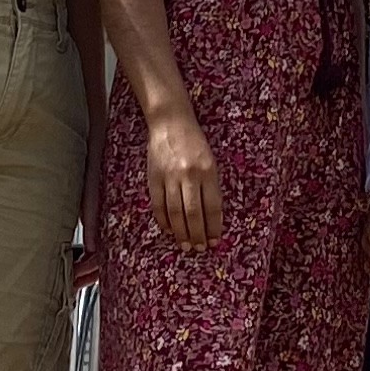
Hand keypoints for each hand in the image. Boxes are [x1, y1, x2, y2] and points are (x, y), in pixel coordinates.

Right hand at [142, 106, 221, 249]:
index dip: (214, 227)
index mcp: (207, 171)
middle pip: (193, 214)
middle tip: (200, 248)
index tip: (215, 241)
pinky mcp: (154, 178)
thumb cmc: (194, 142)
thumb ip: (210, 186)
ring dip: (181, 233)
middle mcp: (189, 175)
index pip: (212, 207)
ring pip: (176, 213)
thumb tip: (210, 217)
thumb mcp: (210, 161)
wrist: (170, 122)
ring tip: (186, 244)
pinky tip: (169, 230)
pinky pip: (159, 206)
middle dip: (198, 235)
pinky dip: (164, 221)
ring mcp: (170, 177)